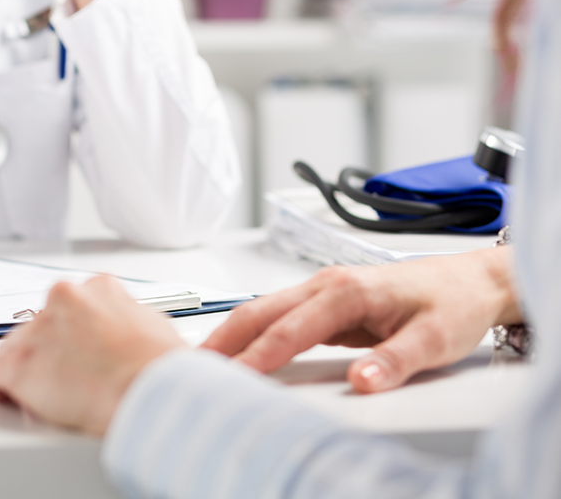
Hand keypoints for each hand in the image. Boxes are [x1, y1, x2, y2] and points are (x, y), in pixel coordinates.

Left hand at [0, 275, 185, 435]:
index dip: (75, 333)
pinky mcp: (18, 364)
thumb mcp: (157, 325)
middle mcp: (63, 299)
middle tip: (69, 377)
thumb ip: (132, 318)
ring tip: (50, 394)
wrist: (150, 393)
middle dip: (51, 349)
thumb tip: (132, 330)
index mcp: (99, 287)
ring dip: (29, 367)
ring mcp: (38, 330)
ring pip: (16, 346)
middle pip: (41, 324)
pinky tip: (13, 396)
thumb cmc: (160, 369)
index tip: (80, 352)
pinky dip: (0, 385)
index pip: (71, 305)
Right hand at [201, 247, 521, 392]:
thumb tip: (361, 382)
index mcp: (345, 290)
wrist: (470, 280)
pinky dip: (253, 331)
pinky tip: (240, 349)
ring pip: (264, 309)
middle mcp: (325, 284)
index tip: (232, 376)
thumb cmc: (452, 303)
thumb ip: (394, 361)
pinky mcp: (325, 302)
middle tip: (193, 364)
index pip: (289, 328)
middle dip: (225, 337)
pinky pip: (279, 316)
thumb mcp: (434, 338)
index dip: (259, 355)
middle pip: (260, 310)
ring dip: (233, 333)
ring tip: (205, 359)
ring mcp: (322, 290)